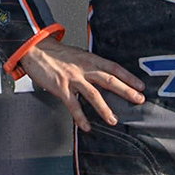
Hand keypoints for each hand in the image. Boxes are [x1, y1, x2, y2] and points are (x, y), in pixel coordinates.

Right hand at [17, 39, 145, 130]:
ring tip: (113, 120)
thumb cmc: (54, 52)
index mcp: (89, 59)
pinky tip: (86, 126)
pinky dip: (80, 117)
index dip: (128, 76)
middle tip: (138, 100)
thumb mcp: (76, 54)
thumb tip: (101, 74)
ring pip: (93, 94)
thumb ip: (89, 64)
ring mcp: (72, 78)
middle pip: (109, 80)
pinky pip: (73, 105)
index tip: (140, 85)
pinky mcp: (60, 87)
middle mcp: (83, 68)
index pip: (113, 67)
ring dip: (105, 108)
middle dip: (126, 90)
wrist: (33, 48)